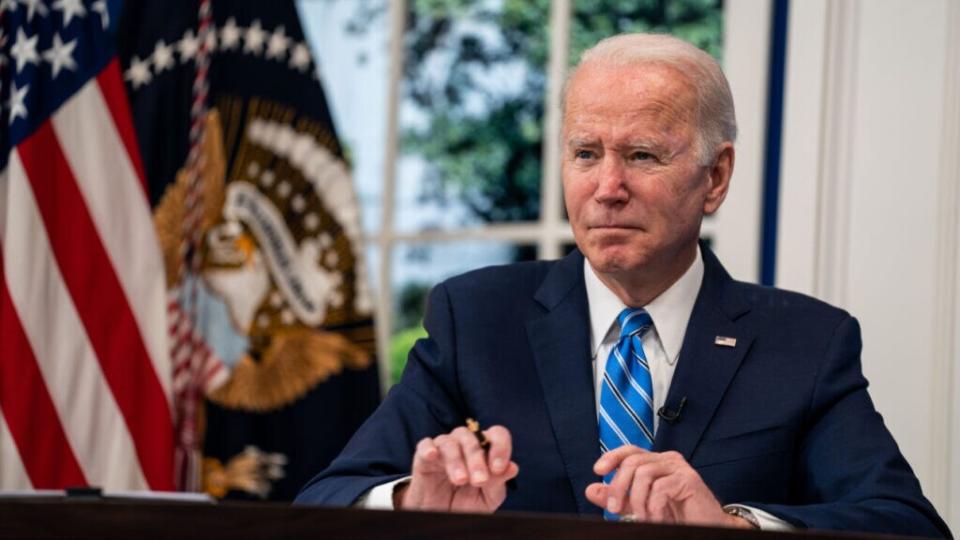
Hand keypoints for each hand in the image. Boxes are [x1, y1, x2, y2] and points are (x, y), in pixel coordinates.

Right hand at [396, 425, 518, 512]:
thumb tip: (512, 467)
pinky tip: (433, 455)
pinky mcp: (424, 458)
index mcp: (485, 450)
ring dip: (457, 460)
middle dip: (477, 460)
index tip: (498, 469)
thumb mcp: (487, 498)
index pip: (497, 435)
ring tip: (460, 480)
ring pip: (450, 442)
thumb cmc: (467, 503)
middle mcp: (464, 444)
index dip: (500, 447)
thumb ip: (498, 482)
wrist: (441, 517)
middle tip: (479, 481)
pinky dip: (428, 448)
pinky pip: (424, 444)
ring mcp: (443, 448)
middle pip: (472, 438)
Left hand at [585, 446, 752, 527]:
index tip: (597, 470)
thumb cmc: (676, 516)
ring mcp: (679, 468)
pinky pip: (661, 488)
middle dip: (618, 486)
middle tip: (614, 509)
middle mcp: (667, 460)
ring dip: (637, 500)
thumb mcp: (639, 506)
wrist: (708, 527)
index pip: (629, 451)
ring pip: (644, 473)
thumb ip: (617, 498)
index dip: (611, 457)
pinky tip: (658, 517)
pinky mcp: (689, 480)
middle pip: (633, 461)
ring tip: (643, 518)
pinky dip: (654, 506)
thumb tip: (591, 489)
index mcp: (655, 462)